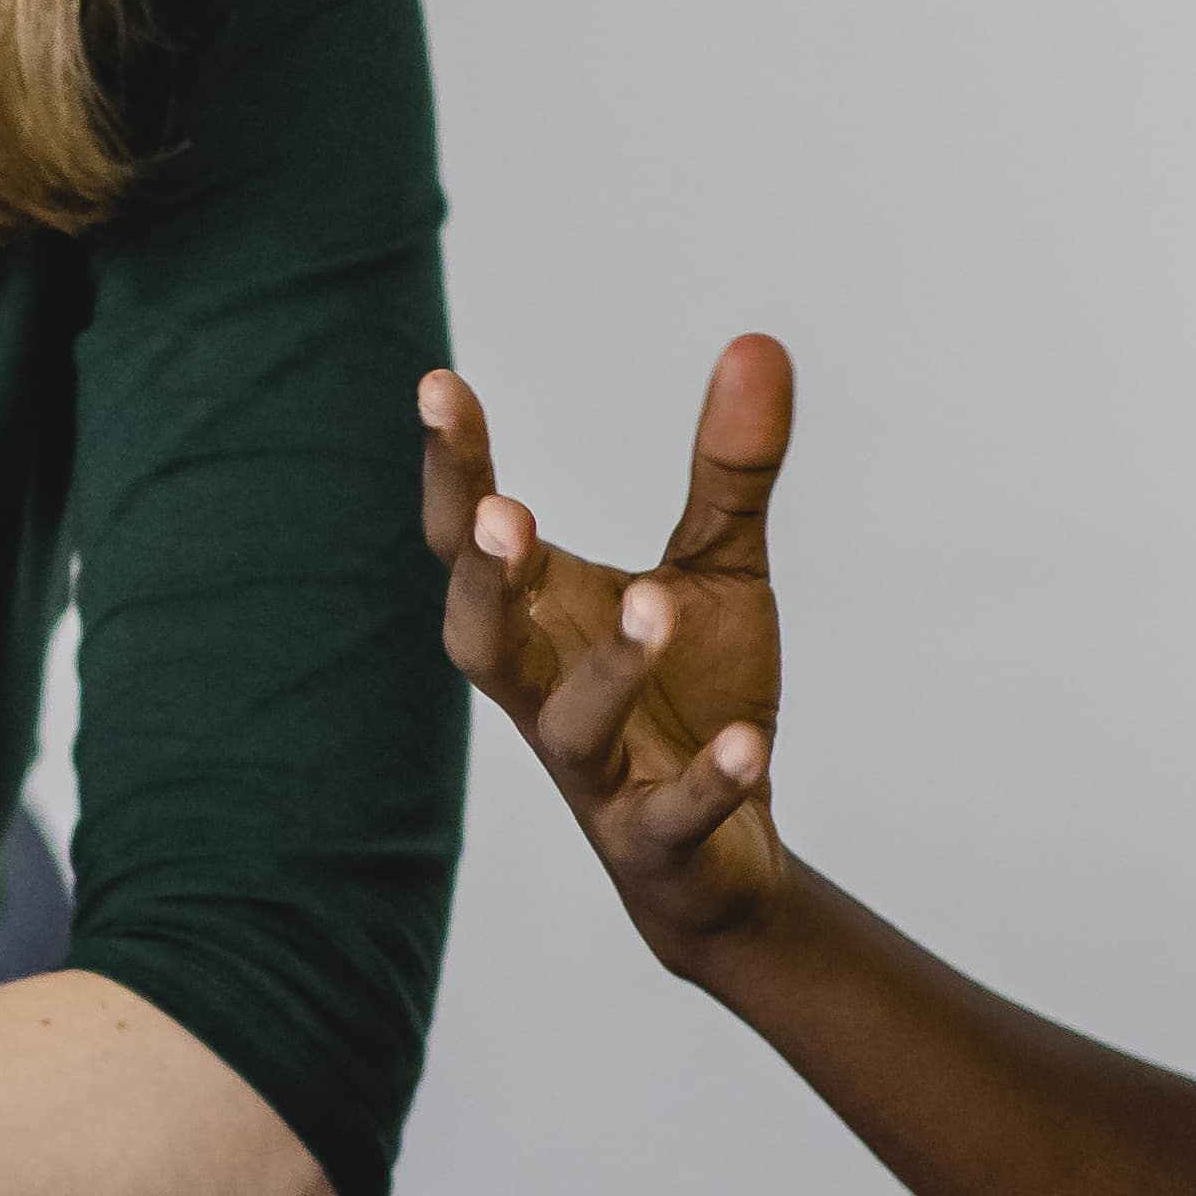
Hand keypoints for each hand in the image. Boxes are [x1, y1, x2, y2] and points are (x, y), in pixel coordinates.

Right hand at [419, 343, 805, 972]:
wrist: (720, 854)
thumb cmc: (690, 694)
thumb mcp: (717, 570)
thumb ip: (729, 469)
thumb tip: (757, 341)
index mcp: (540, 618)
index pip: (472, 537)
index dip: (452, 467)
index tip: (438, 383)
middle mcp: (545, 691)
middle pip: (480, 639)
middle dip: (483, 580)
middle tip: (503, 513)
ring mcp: (595, 773)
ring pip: (570, 726)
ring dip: (607, 668)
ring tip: (657, 605)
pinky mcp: (654, 839)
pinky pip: (669, 815)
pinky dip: (705, 785)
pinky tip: (747, 749)